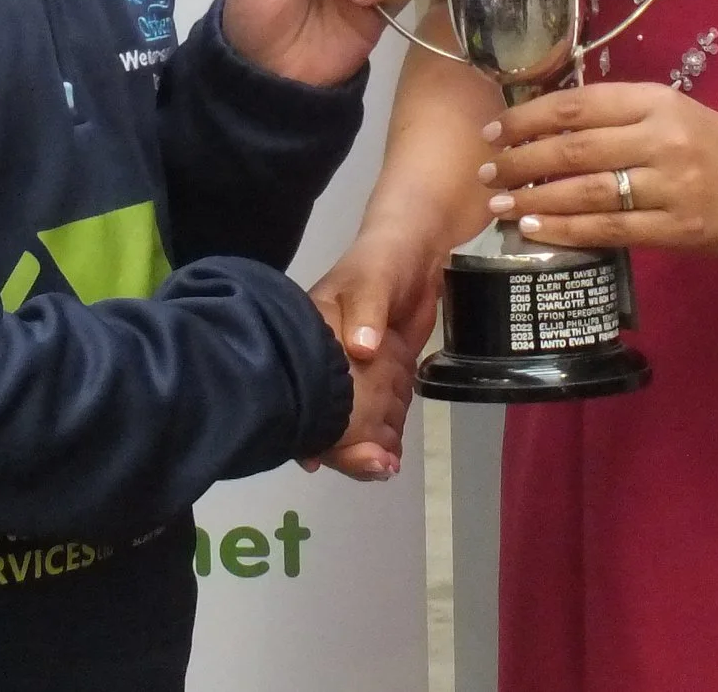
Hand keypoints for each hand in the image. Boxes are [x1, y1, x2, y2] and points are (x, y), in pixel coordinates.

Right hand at [302, 227, 444, 478]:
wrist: (417, 249)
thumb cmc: (385, 260)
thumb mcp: (373, 279)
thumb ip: (368, 310)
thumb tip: (362, 349)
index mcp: (313, 335)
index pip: (299, 384)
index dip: (304, 423)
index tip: (314, 457)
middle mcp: (327, 358)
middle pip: (324, 410)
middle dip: (340, 445)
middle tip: (369, 466)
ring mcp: (353, 368)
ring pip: (349, 417)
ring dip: (362, 447)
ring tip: (383, 468)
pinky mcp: (380, 372)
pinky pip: (375, 410)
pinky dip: (381, 434)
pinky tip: (391, 457)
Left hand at [479, 82, 717, 254]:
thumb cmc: (709, 143)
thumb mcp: (666, 111)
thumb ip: (613, 115)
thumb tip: (541, 127)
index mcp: (655, 101)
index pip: (577, 105)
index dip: (527, 119)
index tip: (494, 132)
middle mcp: (661, 139)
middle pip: (575, 150)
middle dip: (521, 162)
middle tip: (487, 172)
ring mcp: (671, 187)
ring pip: (587, 192)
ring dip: (534, 199)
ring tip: (500, 204)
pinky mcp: (677, 229)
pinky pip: (610, 230)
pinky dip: (566, 230)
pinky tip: (535, 229)